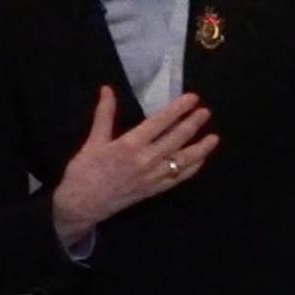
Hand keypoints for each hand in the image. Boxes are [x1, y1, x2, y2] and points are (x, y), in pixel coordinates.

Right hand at [49, 88, 218, 247]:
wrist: (81, 205)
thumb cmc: (84, 171)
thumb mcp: (93, 141)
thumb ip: (104, 114)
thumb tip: (107, 89)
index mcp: (130, 145)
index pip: (160, 122)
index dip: (178, 109)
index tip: (193, 99)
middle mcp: (146, 160)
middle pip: (177, 139)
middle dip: (193, 124)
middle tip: (206, 112)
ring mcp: (152, 177)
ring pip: (183, 161)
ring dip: (200, 148)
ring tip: (214, 137)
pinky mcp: (154, 190)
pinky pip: (178, 179)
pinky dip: (192, 168)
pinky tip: (201, 160)